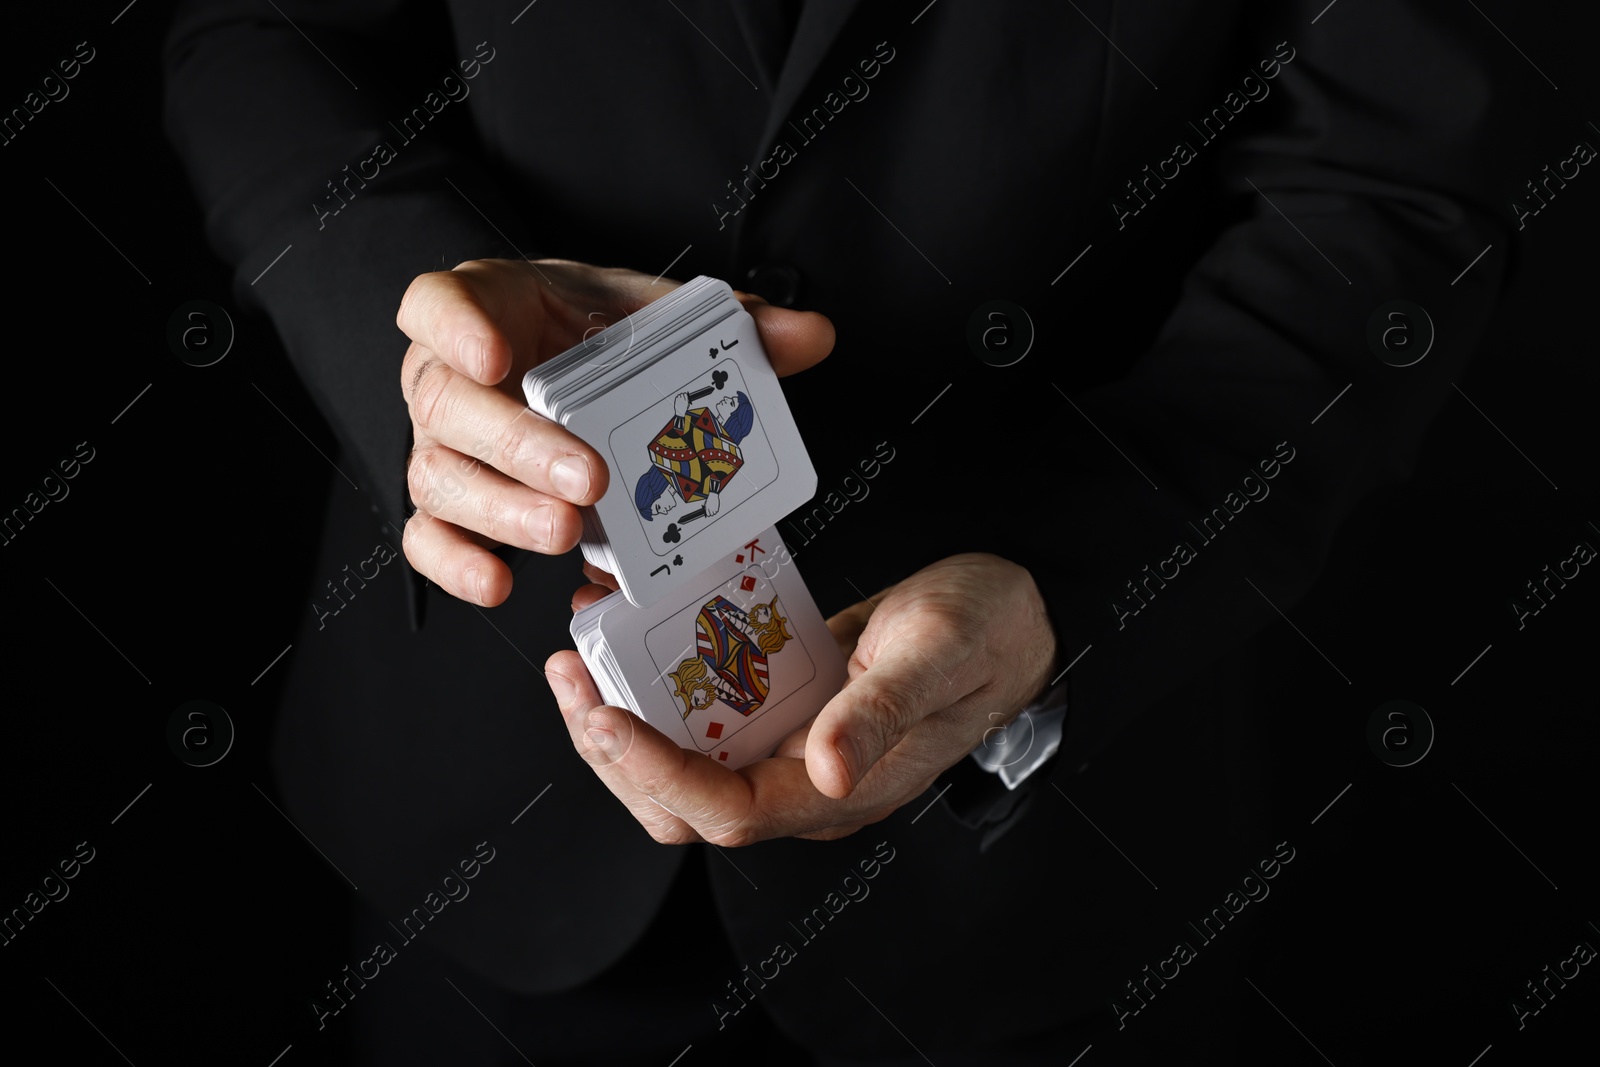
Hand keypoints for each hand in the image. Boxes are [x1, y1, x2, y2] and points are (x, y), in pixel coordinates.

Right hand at [396, 259, 833, 604]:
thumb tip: (810, 336)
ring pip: (439, 477)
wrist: (569, 372)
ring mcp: (442, 445)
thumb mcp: (655, 317)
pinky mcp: (448, 505)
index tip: (498, 353)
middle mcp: (448, 377)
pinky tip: (502, 583)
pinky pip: (429, 538)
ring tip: (568, 532)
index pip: (437, 303)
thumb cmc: (595, 338)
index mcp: (487, 308)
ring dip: (503, 510)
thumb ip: (730, 322)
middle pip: (447, 404)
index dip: (456, 327)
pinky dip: (458, 565)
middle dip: (517, 444)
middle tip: (588, 478)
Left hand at [545, 553, 1057, 843]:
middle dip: (611, 750)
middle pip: (679, 804)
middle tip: (571, 675)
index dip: (655, 772)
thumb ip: (882, 712)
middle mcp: (801, 783)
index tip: (603, 714)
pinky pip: (701, 714)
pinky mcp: (779, 709)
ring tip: (582, 652)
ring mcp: (788, 750)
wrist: (1010, 618)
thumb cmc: (984, 635)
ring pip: (678, 763)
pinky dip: (657, 680)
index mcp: (838, 790)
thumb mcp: (936, 655)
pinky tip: (635, 631)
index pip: (725, 811)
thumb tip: (829, 773)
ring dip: (620, 716)